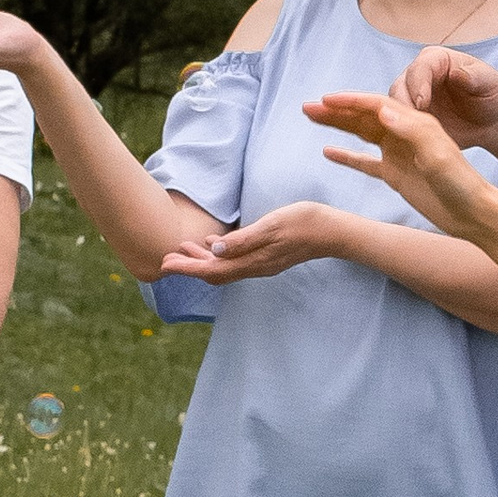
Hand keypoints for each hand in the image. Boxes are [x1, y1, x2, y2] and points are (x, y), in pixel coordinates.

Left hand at [156, 203, 341, 281]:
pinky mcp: (267, 257)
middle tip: (166, 258)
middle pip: (214, 273)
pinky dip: (218, 256)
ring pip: (224, 268)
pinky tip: (212, 245)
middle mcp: (255, 267)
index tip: (165, 264)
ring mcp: (261, 264)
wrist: (332, 231)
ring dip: (202, 261)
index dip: (186, 268)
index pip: (212, 270)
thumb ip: (243, 240)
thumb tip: (214, 250)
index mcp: (253, 261)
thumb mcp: (271, 226)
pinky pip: (235, 262)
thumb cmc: (303, 223)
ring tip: (183, 250)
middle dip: (189, 267)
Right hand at [300, 86, 492, 239]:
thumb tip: (382, 108)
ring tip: (311, 119)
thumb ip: (412, 130)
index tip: (325, 100)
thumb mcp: (438, 154)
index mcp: (414, 123)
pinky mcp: (395, 175)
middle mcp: (403, 134)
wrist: (473, 213)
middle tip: (307, 107)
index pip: (376, 105)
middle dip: (335, 110)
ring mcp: (398, 154)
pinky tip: (328, 152)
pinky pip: (365, 162)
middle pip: (363, 116)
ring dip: (337, 126)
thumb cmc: (461, 183)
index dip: (349, 101)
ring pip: (361, 134)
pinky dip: (347, 156)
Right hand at [394, 41, 497, 146]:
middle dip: (401, 107)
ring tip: (409, 138)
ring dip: (397, 122)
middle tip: (409, 125)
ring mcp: (411, 97)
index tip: (422, 104)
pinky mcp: (409, 117)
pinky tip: (407, 146)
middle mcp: (418, 76)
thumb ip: (473, 75)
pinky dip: (399, 134)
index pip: (419, 68)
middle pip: (399, 87)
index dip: (417, 85)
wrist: (492, 118)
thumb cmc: (492, 93)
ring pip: (392, 108)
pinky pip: (397, 125)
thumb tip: (456, 73)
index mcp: (436, 60)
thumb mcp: (489, 82)